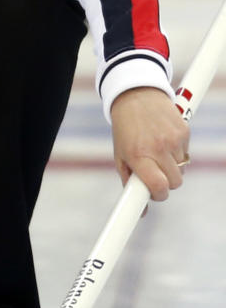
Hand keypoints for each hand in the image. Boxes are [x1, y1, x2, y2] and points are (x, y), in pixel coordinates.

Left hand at [110, 86, 189, 200]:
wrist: (135, 95)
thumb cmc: (126, 129)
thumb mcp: (121, 154)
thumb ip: (130, 182)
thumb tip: (141, 212)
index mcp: (138, 154)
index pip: (159, 186)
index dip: (159, 194)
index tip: (155, 193)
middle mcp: (157, 147)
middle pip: (174, 183)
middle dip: (166, 182)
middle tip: (155, 171)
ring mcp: (173, 139)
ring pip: (182, 170)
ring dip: (172, 167)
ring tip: (158, 151)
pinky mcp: (184, 131)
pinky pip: (186, 154)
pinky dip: (178, 152)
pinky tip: (165, 140)